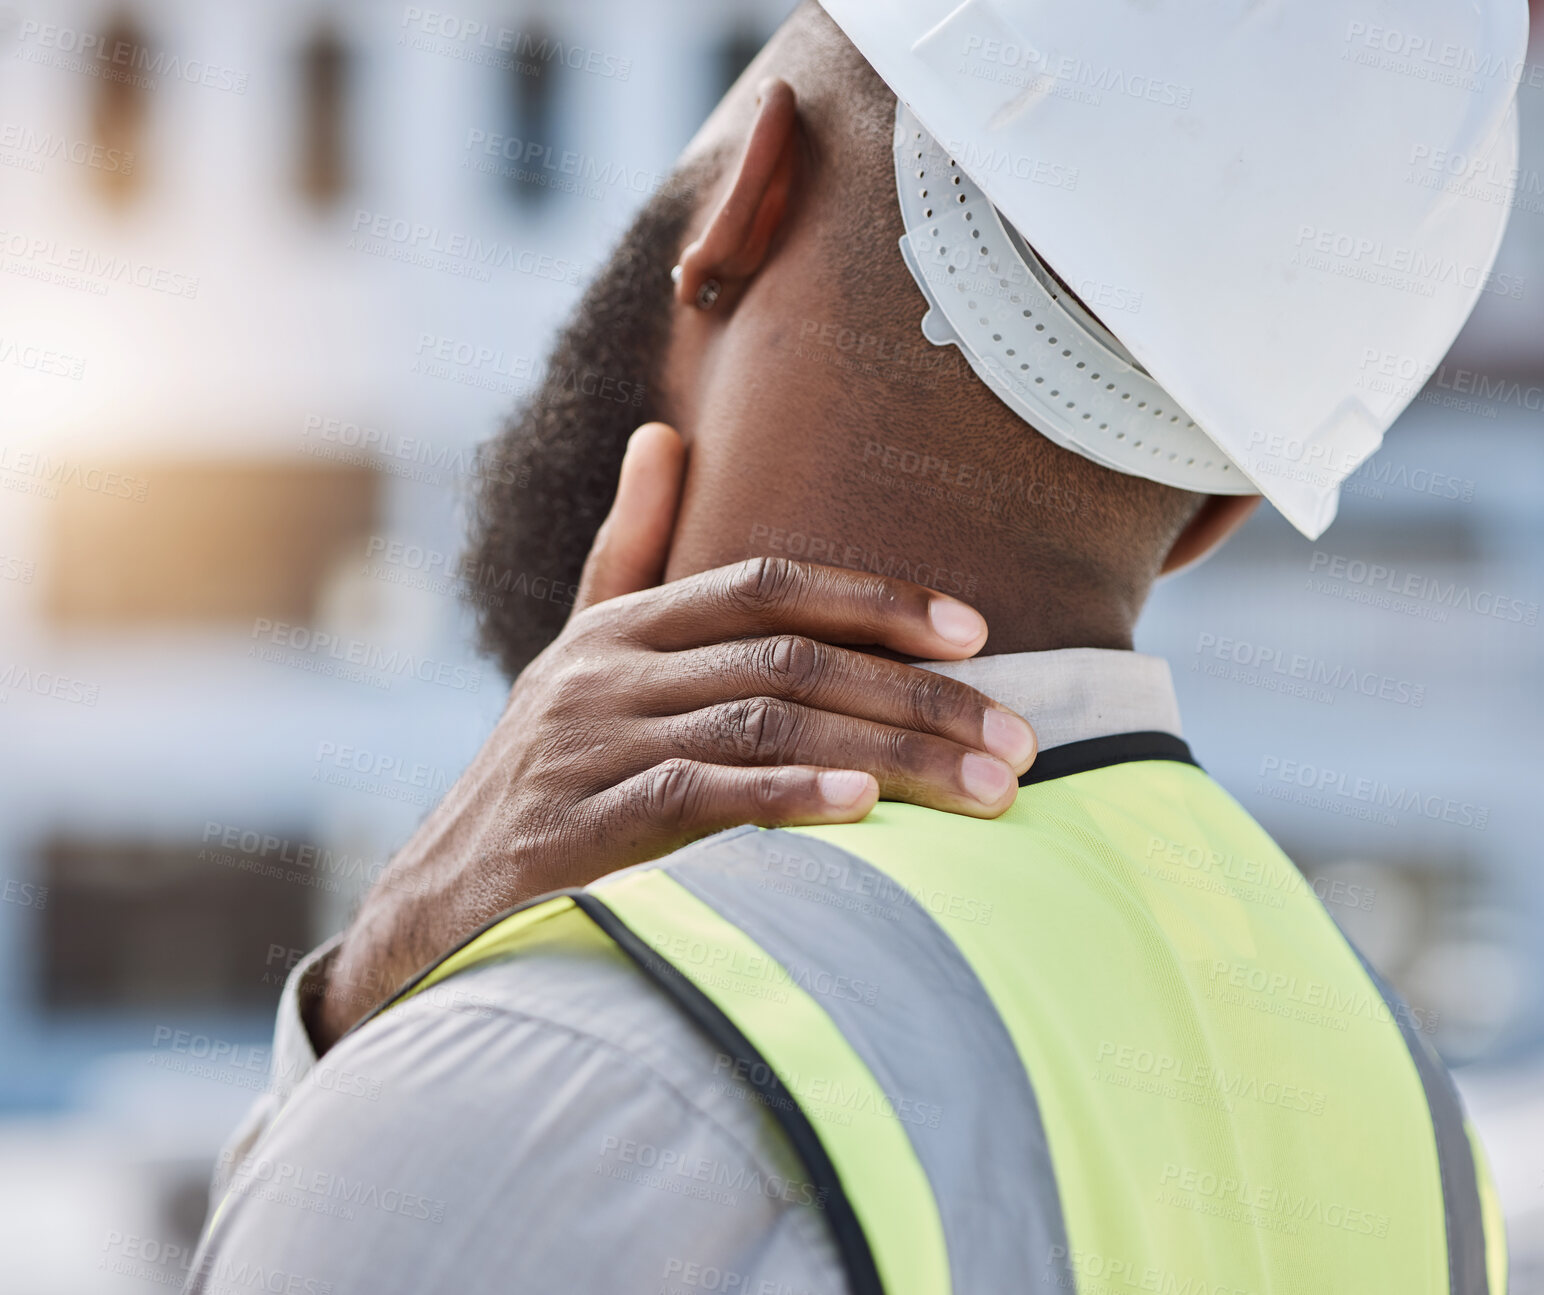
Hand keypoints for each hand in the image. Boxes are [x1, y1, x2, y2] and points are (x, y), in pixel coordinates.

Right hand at [310, 423, 1035, 1050]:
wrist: (440, 897)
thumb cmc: (542, 769)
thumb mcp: (579, 652)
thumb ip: (629, 551)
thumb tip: (663, 436)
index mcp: (622, 627)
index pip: (766, 583)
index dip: (875, 599)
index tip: (975, 631)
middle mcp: (608, 673)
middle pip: (789, 659)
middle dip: (916, 696)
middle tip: (1018, 739)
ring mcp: (592, 748)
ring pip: (766, 726)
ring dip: (888, 753)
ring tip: (984, 786)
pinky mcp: (580, 829)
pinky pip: (698, 799)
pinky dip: (786, 799)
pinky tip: (863, 811)